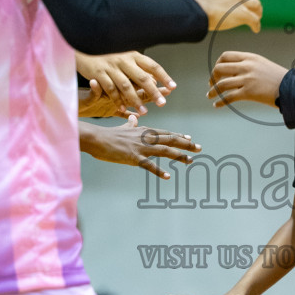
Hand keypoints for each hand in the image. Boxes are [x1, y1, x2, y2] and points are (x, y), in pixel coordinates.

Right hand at [77, 51, 174, 113]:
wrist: (83, 47)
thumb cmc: (108, 56)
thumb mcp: (125, 58)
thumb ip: (138, 69)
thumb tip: (155, 81)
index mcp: (133, 55)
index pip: (152, 65)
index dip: (164, 76)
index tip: (173, 87)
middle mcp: (124, 60)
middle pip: (142, 77)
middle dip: (153, 91)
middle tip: (162, 103)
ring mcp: (111, 66)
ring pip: (126, 85)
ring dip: (135, 100)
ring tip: (144, 111)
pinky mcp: (98, 73)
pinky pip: (109, 89)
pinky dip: (117, 100)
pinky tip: (123, 109)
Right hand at [84, 116, 199, 179]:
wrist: (96, 138)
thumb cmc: (108, 134)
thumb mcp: (122, 127)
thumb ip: (130, 124)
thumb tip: (133, 118)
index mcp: (143, 131)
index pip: (165, 133)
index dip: (178, 136)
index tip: (190, 138)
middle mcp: (145, 137)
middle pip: (170, 140)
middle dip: (186, 144)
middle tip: (199, 148)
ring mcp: (140, 147)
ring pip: (164, 151)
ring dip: (178, 156)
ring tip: (190, 161)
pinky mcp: (133, 157)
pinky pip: (148, 165)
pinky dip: (158, 170)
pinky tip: (167, 176)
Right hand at [181, 0, 261, 32]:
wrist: (195, 11)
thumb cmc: (190, 2)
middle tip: (248, 5)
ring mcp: (239, 1)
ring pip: (255, 3)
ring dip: (257, 10)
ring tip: (257, 16)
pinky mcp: (243, 14)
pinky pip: (254, 19)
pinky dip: (256, 24)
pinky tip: (255, 29)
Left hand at [207, 51, 286, 109]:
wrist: (292, 88)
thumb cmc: (278, 78)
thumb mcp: (262, 65)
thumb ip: (248, 65)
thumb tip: (233, 72)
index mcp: (250, 57)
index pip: (226, 56)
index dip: (217, 63)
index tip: (217, 72)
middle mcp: (247, 66)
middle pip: (220, 68)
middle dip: (212, 77)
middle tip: (211, 84)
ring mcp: (247, 79)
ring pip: (221, 84)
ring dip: (213, 91)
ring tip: (210, 95)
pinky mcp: (249, 93)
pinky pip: (228, 97)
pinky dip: (220, 101)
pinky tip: (217, 105)